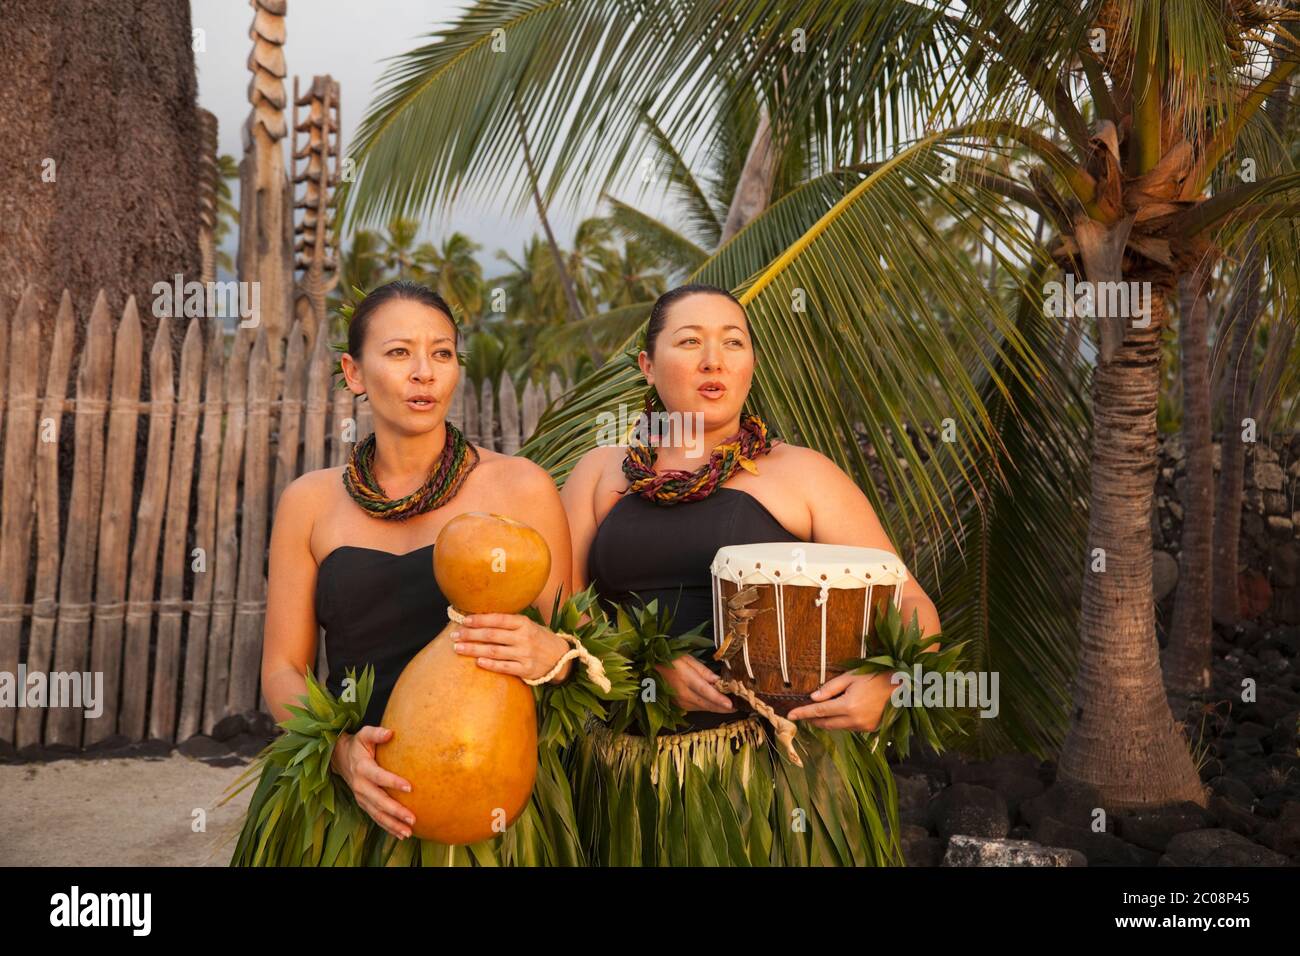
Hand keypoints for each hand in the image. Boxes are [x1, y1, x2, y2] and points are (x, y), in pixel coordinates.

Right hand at [330, 725, 415, 839]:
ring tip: (408, 832)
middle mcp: (360, 785)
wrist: (340, 758)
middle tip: (412, 818)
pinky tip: (400, 835)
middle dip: (395, 811)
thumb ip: (377, 733)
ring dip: (392, 824)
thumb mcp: (364, 734)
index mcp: (362, 768)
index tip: (410, 787)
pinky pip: (375, 817)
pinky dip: (387, 827)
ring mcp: (360, 797)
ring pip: (377, 814)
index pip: (379, 776)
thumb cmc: (358, 745)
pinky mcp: (363, 804)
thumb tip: (391, 733)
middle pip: (379, 801)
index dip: (393, 782)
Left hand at [451, 613, 572, 681]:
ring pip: (494, 651)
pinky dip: (490, 664)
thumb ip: (508, 622)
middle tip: (455, 635)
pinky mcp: (526, 670)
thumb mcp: (527, 625)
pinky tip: (477, 661)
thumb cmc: (538, 638)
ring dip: (473, 649)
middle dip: (470, 635)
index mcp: (524, 623)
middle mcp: (524, 638)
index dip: (480, 619)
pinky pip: (504, 667)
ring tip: (458, 648)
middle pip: (492, 635)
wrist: (560, 657)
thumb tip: (479, 619)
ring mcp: (525, 654)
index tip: (464, 621)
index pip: (498, 619)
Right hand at [654, 654, 734, 713]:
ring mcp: (680, 702)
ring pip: (702, 708)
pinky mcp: (678, 706)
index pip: (706, 691)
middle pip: (706, 704)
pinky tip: (715, 706)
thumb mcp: (687, 659)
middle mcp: (683, 693)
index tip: (731, 704)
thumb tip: (717, 680)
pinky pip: (696, 708)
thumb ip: (703, 671)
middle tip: (737, 708)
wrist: (650, 669)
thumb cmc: (670, 660)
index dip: (719, 699)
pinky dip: (707, 708)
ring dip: (716, 709)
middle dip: (722, 708)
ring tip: (729, 708)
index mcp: (686, 679)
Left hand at [787, 671, 893, 730]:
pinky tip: (842, 711)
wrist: (902, 686)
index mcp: (848, 705)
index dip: (803, 713)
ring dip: (828, 720)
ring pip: (838, 727)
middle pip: (826, 723)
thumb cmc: (875, 676)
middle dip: (813, 719)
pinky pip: (850, 727)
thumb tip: (813, 698)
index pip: (819, 711)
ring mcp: (864, 727)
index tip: (791, 715)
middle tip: (802, 714)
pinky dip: (842, 721)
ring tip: (823, 710)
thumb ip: (830, 688)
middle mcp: (855, 720)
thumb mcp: (850, 677)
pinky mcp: (870, 729)